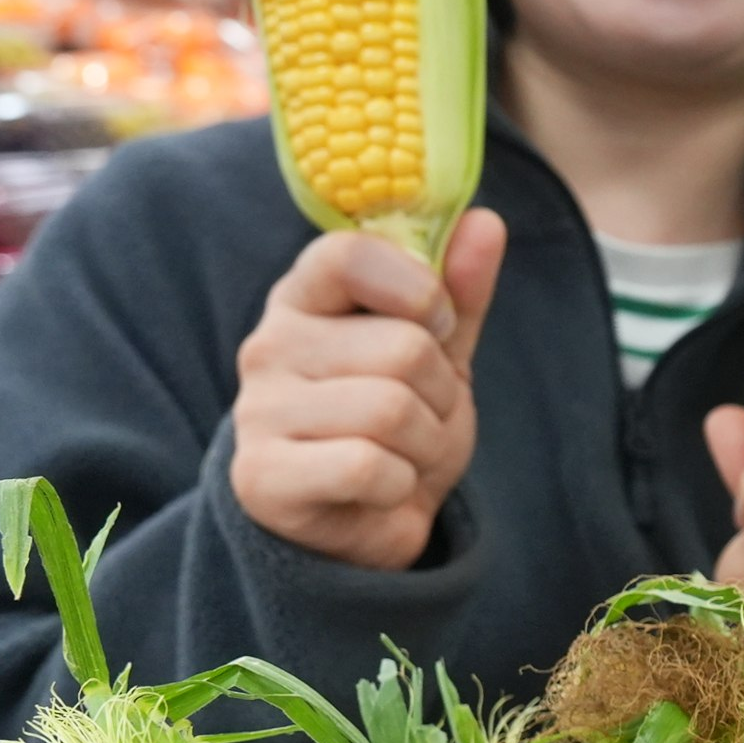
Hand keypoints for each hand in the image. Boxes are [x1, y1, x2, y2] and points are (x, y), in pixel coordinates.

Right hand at [230, 210, 505, 569]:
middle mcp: (268, 346)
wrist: (365, 522)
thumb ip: (459, 291)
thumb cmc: (400, 426)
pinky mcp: (262, 477)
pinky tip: (379, 489)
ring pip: (391, 409)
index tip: (437, 324)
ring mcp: (258, 411)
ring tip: (403, 454)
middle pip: (402, 347)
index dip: (417, 289)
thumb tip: (485, 220)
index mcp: (305, 300)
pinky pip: (368, 466)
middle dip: (441, 394)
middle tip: (421, 419)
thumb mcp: (441, 352)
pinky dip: (399, 485)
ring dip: (426, 444)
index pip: (348, 255)